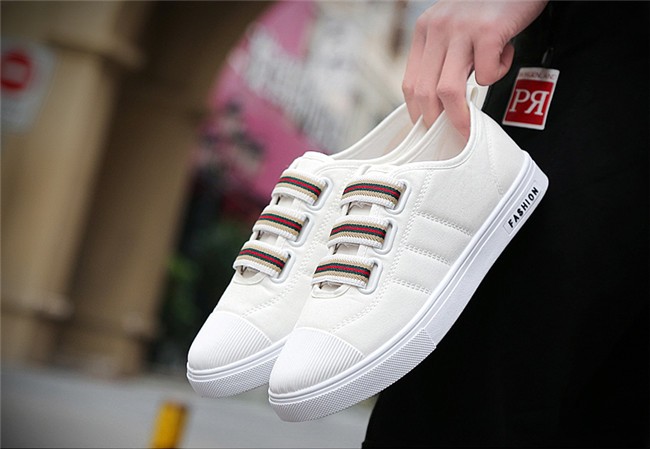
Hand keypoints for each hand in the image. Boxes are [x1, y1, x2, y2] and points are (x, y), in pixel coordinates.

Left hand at [403, 0, 547, 137]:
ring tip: (471, 125)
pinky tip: (504, 57)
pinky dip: (496, 75)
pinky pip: (486, 74)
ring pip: (448, 90)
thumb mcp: (456, 25)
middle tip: (452, 136)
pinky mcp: (488, 30)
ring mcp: (461, 29)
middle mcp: (437, 28)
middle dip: (436, 122)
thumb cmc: (491, 3)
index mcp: (424, 30)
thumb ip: (446, 55)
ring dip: (460, 116)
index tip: (429, 129)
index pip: (411, 83)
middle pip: (424, 92)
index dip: (418, 111)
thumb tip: (442, 100)